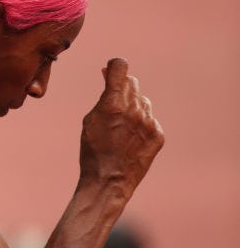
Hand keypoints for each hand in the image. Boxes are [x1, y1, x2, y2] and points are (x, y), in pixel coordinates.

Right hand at [79, 57, 163, 198]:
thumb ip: (103, 96)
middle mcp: (133, 109)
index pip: (120, 65)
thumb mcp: (90, 120)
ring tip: (121, 127)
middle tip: (113, 102)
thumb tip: (109, 75)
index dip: (114, 67)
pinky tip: (130, 138)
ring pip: (142, 100)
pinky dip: (141, 123)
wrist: (109, 181)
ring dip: (132, 106)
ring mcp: (148, 122)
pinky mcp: (158, 134)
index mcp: (113, 103)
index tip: (111, 71)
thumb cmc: (93, 151)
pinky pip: (150, 118)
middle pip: (132, 82)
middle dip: (122, 88)